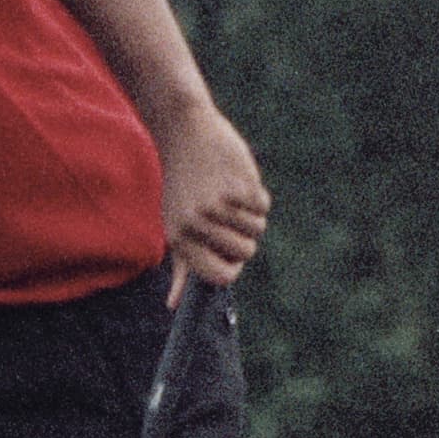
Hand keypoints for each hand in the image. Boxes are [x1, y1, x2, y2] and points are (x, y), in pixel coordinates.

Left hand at [158, 103, 271, 283]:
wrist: (184, 132)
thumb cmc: (182, 185)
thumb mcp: (176, 225)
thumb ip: (181, 266)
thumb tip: (174, 304)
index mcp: (180, 237)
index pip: (219, 277)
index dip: (231, 267)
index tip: (229, 253)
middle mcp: (198, 224)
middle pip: (244, 253)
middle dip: (243, 237)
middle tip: (227, 213)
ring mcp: (220, 205)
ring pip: (258, 230)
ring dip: (251, 215)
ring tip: (229, 194)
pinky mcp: (240, 186)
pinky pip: (263, 207)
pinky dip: (257, 195)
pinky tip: (236, 179)